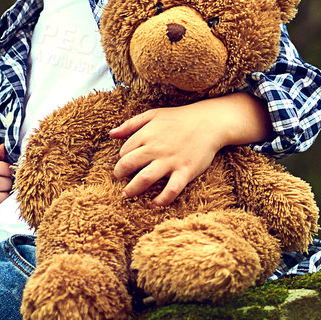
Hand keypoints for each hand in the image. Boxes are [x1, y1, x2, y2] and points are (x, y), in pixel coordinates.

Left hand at [108, 106, 224, 205]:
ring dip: (132, 189)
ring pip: (145, 178)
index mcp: (147, 134)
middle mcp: (156, 148)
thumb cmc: (180, 118)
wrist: (209, 122)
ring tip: (127, 194)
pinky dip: (162, 199)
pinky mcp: (185, 171)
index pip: (125, 151)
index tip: (124, 164)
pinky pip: (171, 189)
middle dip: (119, 174)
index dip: (121, 159)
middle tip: (119, 180)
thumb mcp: (153, 115)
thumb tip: (111, 134)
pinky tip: (154, 204)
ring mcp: (171, 161)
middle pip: (129, 165)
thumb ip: (131, 124)